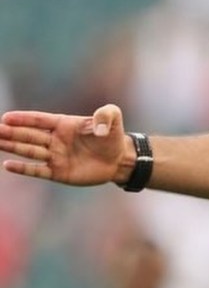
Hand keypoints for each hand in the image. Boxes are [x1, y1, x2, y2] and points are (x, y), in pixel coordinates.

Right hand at [0, 104, 129, 185]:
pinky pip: (37, 170)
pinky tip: (8, 165)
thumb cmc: (112, 137)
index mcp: (63, 124)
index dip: (24, 119)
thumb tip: (98, 128)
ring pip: (29, 150)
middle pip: (29, 135)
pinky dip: (24, 168)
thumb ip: (106, 115)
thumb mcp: (113, 119)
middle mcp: (55, 139)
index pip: (39, 120)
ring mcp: (55, 156)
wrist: (119, 160)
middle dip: (11, 132)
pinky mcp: (58, 172)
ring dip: (12, 146)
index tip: (6, 118)